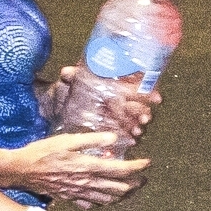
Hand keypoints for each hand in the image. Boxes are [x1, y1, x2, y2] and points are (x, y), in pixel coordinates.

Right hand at [0, 131, 150, 204]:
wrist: (22, 170)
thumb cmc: (43, 152)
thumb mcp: (67, 140)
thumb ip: (92, 140)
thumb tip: (114, 139)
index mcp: (88, 166)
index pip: (121, 170)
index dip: (137, 167)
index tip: (147, 163)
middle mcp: (87, 183)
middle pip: (119, 188)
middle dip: (135, 183)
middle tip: (143, 178)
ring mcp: (79, 193)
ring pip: (108, 199)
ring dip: (123, 195)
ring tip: (130, 189)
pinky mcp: (70, 198)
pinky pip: (92, 204)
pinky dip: (103, 202)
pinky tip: (105, 198)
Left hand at [41, 67, 158, 141]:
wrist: (54, 104)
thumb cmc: (63, 90)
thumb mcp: (67, 81)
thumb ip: (70, 76)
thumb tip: (67, 71)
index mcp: (112, 86)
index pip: (135, 87)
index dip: (147, 92)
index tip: (156, 98)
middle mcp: (116, 99)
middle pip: (137, 105)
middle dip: (143, 111)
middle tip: (145, 118)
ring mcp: (113, 114)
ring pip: (133, 119)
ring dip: (137, 124)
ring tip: (138, 130)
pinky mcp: (108, 126)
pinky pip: (122, 131)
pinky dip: (128, 135)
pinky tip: (131, 140)